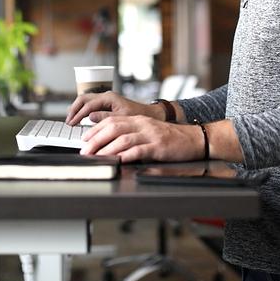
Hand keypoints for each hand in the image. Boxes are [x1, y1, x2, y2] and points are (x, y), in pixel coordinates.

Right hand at [65, 91, 152, 125]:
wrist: (148, 114)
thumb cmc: (137, 116)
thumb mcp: (121, 118)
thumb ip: (105, 117)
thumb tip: (89, 117)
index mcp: (108, 97)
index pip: (88, 105)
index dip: (78, 115)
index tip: (72, 124)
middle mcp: (105, 95)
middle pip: (83, 99)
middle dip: (74, 109)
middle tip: (68, 121)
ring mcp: (105, 98)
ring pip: (85, 100)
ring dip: (77, 109)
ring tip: (71, 119)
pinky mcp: (106, 103)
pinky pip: (90, 103)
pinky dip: (82, 109)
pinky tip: (79, 117)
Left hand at [80, 116, 203, 163]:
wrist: (194, 138)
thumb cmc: (171, 138)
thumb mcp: (148, 131)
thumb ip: (131, 133)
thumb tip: (110, 142)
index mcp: (138, 120)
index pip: (112, 120)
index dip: (96, 129)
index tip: (85, 139)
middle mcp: (143, 125)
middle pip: (114, 128)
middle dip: (96, 139)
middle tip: (85, 150)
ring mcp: (151, 135)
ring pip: (124, 139)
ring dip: (107, 149)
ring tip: (97, 157)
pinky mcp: (159, 147)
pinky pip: (140, 150)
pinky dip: (127, 155)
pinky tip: (119, 160)